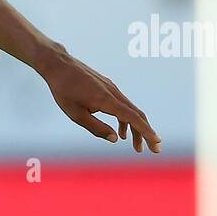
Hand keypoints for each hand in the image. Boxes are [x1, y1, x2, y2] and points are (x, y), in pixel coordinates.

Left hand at [39, 46, 161, 153]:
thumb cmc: (64, 91)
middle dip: (146, 133)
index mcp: (106, 100)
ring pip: (130, 110)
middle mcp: (114, 93)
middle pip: (137, 115)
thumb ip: (96, 128)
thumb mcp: (76, 114)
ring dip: (136, 128)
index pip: (133, 118)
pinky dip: (126, 120)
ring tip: (136, 146)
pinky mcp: (108, 87)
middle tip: (154, 150)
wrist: (59, 65)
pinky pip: (122, 105)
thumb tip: (115, 139)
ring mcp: (112, 88)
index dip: (146, 131)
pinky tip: (121, 132)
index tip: (156, 143)